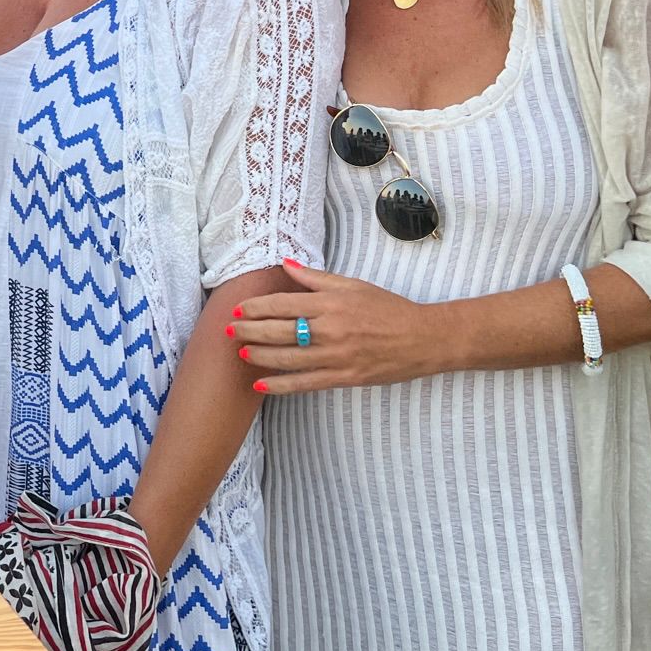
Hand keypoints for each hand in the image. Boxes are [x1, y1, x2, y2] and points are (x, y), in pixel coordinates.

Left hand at [230, 262, 446, 393]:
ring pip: (286, 358)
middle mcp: (329, 328)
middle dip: (248, 330)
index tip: (239, 309)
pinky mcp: (343, 378)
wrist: (422, 339)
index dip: (257, 308)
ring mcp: (335, 356)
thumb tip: (286, 265)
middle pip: (278, 330)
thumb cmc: (389, 308)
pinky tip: (261, 385)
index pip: (282, 304)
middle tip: (228, 330)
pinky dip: (279, 385)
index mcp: (331, 302)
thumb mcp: (353, 285)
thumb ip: (316, 278)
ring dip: (258, 356)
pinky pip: (304, 383)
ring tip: (240, 353)